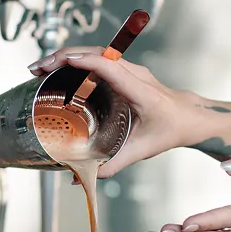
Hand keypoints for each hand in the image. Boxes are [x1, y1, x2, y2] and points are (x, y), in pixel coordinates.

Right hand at [27, 49, 196, 176]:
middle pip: (98, 54)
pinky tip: (60, 70)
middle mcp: (135, 74)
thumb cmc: (171, 130)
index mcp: (141, 91)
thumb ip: (113, 165)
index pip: (111, 67)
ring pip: (96, 53)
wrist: (191, 117)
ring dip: (68, 56)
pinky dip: (78, 60)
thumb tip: (82, 178)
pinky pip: (99, 59)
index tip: (61, 63)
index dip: (85, 61)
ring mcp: (131, 69)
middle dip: (65, 56)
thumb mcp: (142, 150)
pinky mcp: (126, 70)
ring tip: (42, 67)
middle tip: (39, 67)